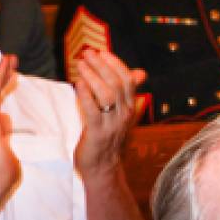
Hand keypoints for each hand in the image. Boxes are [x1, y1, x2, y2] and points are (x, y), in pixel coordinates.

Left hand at [66, 44, 145, 177]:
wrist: (103, 167)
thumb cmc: (108, 138)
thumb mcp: (120, 113)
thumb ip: (127, 92)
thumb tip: (141, 73)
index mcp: (130, 108)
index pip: (128, 80)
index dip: (116, 64)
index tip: (102, 52)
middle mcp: (125, 114)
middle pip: (118, 84)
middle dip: (102, 66)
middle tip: (87, 53)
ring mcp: (112, 124)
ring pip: (107, 95)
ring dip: (93, 76)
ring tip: (80, 65)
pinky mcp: (97, 133)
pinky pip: (93, 111)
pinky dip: (85, 95)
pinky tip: (78, 84)